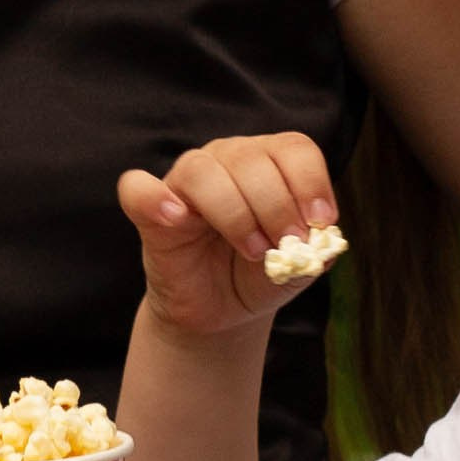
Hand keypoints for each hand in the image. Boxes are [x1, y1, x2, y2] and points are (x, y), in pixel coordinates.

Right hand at [117, 132, 341, 346]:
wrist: (221, 312)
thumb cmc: (258, 277)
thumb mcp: (298, 268)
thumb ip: (315, 250)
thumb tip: (322, 237)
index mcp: (268, 163)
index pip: (293, 148)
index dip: (310, 182)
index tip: (320, 221)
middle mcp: (227, 160)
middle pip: (252, 159)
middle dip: (278, 207)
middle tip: (286, 247)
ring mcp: (185, 181)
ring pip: (205, 171)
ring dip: (237, 214)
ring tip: (253, 251)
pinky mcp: (150, 210)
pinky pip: (137, 188)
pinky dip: (155, 198)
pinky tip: (178, 219)